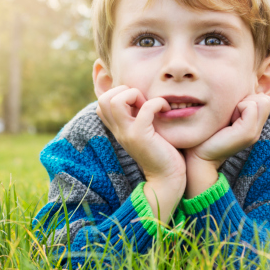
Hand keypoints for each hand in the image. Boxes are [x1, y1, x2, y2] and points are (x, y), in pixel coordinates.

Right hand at [96, 86, 185, 220]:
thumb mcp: (144, 129)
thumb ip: (138, 114)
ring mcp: (127, 133)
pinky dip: (157, 103)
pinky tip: (165, 109)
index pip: (102, 102)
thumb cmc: (161, 151)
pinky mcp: (140, 136)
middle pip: (103, 98)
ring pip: (115, 101)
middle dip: (125, 91)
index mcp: (117, 128)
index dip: (119, 94)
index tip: (138, 102)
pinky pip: (145, 108)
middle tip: (143, 101)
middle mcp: (118, 130)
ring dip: (135, 94)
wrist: (167, 178)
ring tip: (150, 104)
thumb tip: (141, 95)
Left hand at [183, 93, 269, 197]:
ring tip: (228, 120)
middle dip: (245, 100)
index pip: (264, 98)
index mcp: (253, 125)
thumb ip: (239, 105)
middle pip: (264, 99)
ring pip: (260, 101)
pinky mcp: (248, 133)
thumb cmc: (208, 133)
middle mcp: (257, 129)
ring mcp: (255, 133)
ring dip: (240, 104)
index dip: (245, 99)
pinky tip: (227, 122)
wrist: (199, 155)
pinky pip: (250, 106)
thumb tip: (248, 90)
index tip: (230, 114)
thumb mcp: (226, 115)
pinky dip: (238, 107)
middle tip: (229, 116)